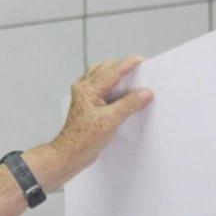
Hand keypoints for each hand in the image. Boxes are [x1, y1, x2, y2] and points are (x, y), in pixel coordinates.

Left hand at [51, 56, 153, 171]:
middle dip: (124, 68)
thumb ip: (129, 105)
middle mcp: (84, 87)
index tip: (144, 62)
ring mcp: (85, 94)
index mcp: (88, 88)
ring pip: (103, 75)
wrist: (70, 154)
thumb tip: (145, 93)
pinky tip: (121, 94)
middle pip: (108, 68)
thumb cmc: (82, 140)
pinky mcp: (88, 102)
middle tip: (141, 74)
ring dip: (118, 75)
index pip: (113, 69)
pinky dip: (113, 85)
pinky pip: (101, 86)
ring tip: (132, 83)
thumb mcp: (110, 121)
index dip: (130, 63)